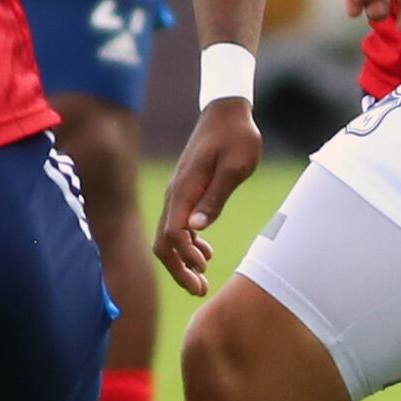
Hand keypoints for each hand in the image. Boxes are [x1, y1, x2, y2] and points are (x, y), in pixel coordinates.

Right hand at [155, 99, 264, 295]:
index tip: (204, 268)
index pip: (173, 233)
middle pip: (163, 241)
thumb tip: (196, 230)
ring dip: (182, 261)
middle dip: (178, 269)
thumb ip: (215, 197)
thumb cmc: (236, 136)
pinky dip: (187, 245)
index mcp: (185, 189)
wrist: (227, 111)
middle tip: (200, 290)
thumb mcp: (235, 166)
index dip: (184, 257)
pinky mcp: (186, 191)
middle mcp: (175, 194)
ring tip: (202, 280)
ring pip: (168, 236)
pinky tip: (205, 253)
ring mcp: (178, 193)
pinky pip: (177, 225)